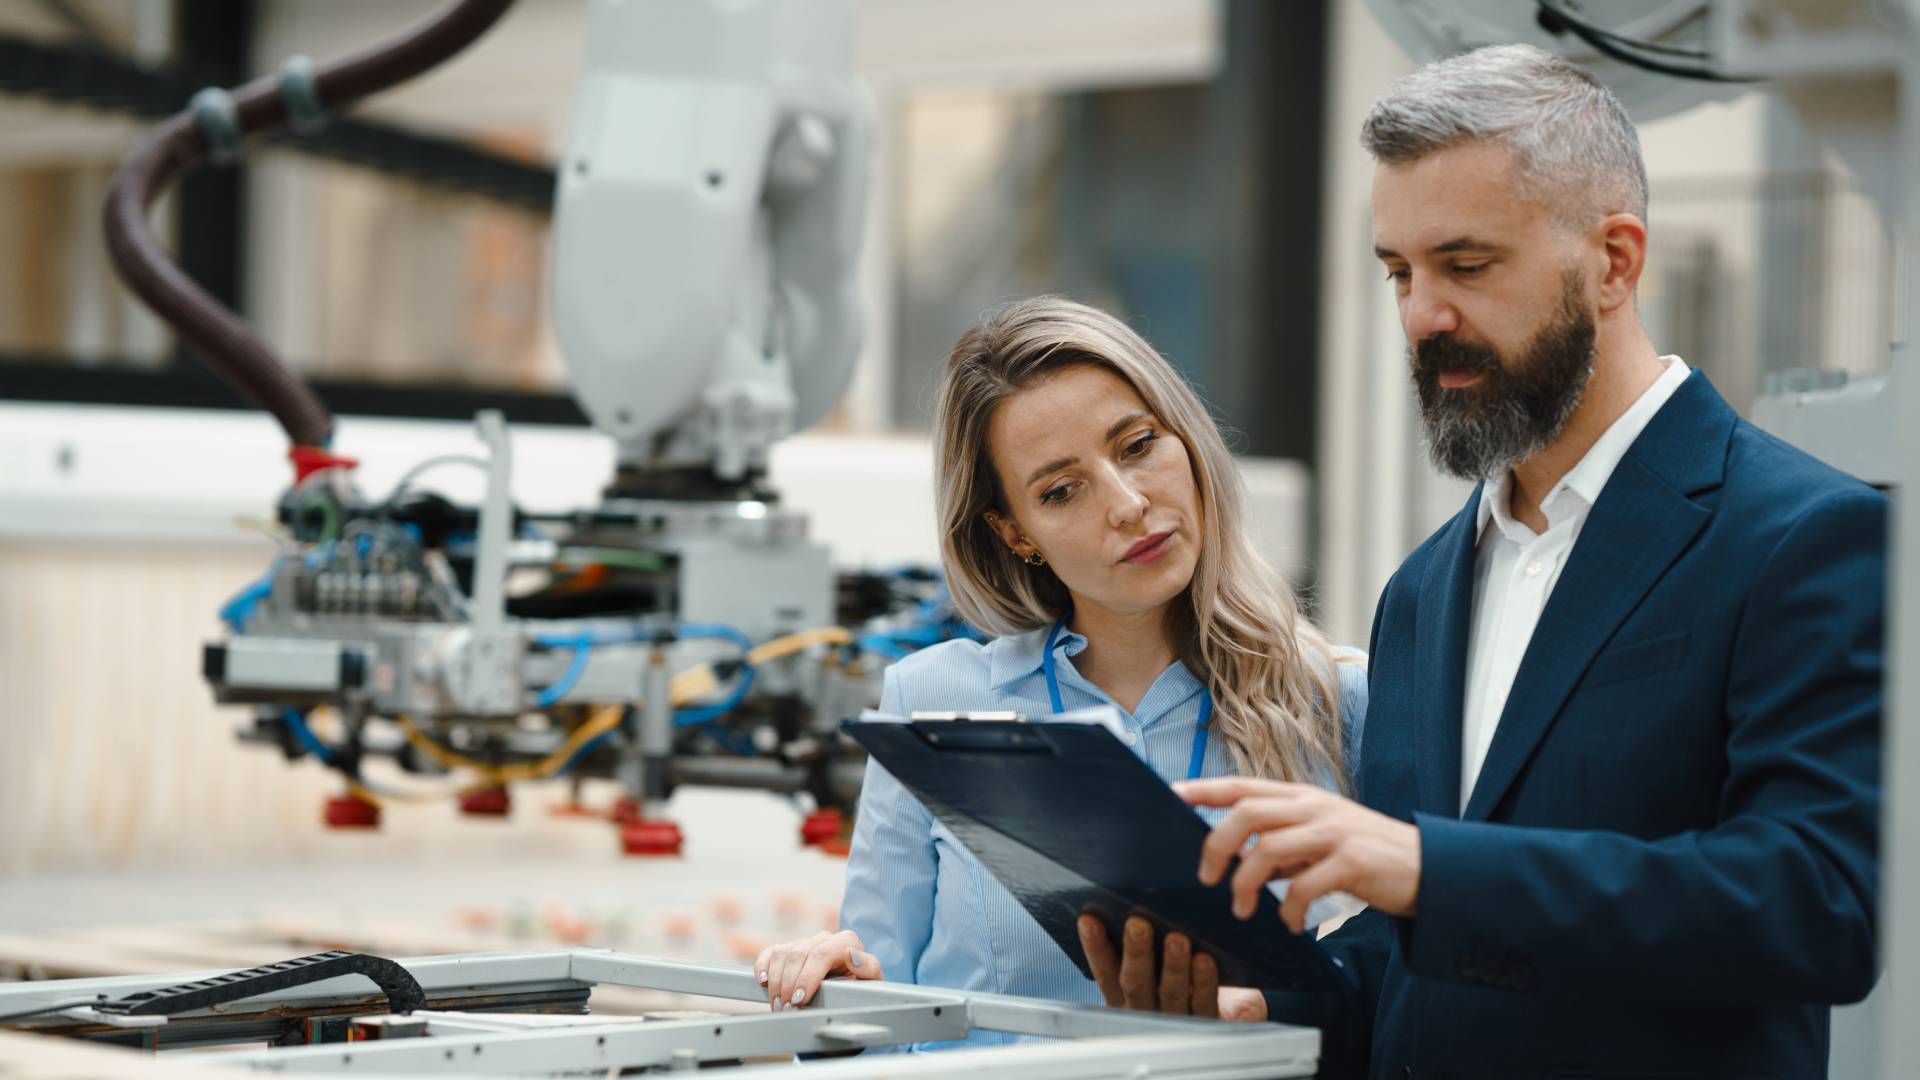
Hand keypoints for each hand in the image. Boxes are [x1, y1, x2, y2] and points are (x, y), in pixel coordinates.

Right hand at [753, 929, 881, 1009]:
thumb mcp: (872, 982)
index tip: (800, 1000)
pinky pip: (770, 953)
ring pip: (782, 955)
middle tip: (787, 1010)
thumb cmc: (862, 989)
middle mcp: (824, 938)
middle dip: (789, 986)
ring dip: (776, 983)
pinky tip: (762, 982)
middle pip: (798, 956)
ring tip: (779, 1006)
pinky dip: (763, 967)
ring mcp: (804, 942)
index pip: (821, 954)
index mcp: (846, 941)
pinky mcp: (788, 949)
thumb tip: (852, 955)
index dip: (807, 977)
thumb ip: (868, 967)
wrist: (850, 993)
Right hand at [1077, 914, 1265, 1020]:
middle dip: (1135, 952)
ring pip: (1170, 994)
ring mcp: (1176, 1020)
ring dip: (1172, 966)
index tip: (1088, 919)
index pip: (1106, 971)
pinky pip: (1204, 1003)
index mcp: (1127, 997)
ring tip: (1177, 939)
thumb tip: (1141, 896)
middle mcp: (1147, 1010)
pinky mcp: (1208, 1024)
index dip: (1096, 947)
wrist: (1232, 1020)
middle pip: (1135, 983)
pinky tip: (1205, 961)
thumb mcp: (1164, 961)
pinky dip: (1203, 982)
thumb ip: (1149, 941)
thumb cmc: (1190, 980)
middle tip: (1137, 924)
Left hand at [1175, 777, 1420, 933]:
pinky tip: (1288, 924)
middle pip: (1247, 813)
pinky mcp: (1352, 862)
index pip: (1242, 785)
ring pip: (1269, 848)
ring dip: (1246, 884)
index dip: (1203, 788)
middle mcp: (1314, 807)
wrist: (1427, 869)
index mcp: (1302, 798)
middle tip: (1208, 879)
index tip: (1170, 795)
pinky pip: (1303, 885)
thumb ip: (1280, 844)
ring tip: (1242, 910)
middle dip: (1216, 846)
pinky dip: (1287, 909)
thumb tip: (1237, 860)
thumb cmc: (1365, 856)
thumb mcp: (1318, 840)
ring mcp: (1333, 832)